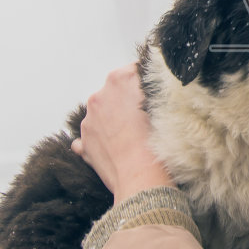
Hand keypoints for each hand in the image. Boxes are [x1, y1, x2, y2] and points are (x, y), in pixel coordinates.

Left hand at [72, 63, 174, 198]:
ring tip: (132, 138)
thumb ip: (154, 89)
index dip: (145, 81)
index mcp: (119, 80)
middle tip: (145, 119)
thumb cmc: (158, 142)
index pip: (133, 70)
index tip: (152, 93)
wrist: (143, 178)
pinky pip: (91, 136)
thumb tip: (151, 87)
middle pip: (114, 91)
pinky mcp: (83, 142)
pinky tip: (114, 148)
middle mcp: (99, 96)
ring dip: (113, 120)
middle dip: (126, 101)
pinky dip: (100, 139)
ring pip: (102, 113)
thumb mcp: (164, 105)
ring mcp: (88, 120)